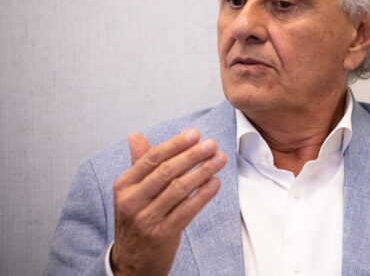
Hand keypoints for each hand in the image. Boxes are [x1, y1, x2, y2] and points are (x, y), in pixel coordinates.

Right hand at [110, 129, 225, 275]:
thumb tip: (136, 136)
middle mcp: (132, 201)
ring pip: (179, 189)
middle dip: (192, 155)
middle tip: (211, 144)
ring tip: (219, 160)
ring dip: (202, 172)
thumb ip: (138, 164)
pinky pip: (187, 210)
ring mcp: (147, 219)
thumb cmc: (135, 221)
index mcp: (124, 186)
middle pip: (167, 171)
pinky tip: (215, 183)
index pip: (152, 158)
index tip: (195, 134)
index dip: (175, 144)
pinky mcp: (162, 234)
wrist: (130, 263)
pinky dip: (203, 195)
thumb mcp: (130, 193)